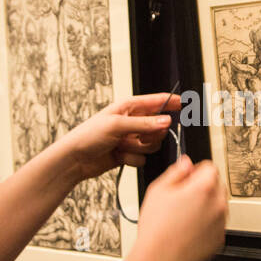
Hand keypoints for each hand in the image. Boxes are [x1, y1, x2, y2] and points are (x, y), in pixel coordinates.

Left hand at [55, 92, 179, 182]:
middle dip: (150, 135)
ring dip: (139, 149)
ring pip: (152, 144)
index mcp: (129, 107)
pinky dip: (131, 159)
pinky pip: (143, 158)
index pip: (157, 101)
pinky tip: (117, 156)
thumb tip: (166, 121)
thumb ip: (144, 124)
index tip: (185, 105)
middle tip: (138, 137)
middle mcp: (132, 122)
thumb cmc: (88, 136)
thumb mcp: (117, 126)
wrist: (75, 159)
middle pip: (159, 127)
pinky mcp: (129, 153)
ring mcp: (131, 138)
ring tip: (122, 146)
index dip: (172, 102)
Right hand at [133, 155, 226, 260]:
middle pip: (217, 185)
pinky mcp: (219, 239)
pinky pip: (216, 224)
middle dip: (202, 187)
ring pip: (218, 205)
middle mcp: (218, 204)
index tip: (186, 178)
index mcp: (204, 187)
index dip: (195, 171)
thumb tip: (186, 163)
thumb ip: (176, 171)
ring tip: (183, 217)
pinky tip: (188, 229)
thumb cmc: (157, 228)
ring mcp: (221, 223)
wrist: (160, 259)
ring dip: (206, 206)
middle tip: (182, 199)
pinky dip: (206, 224)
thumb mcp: (158, 190)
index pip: (210, 167)